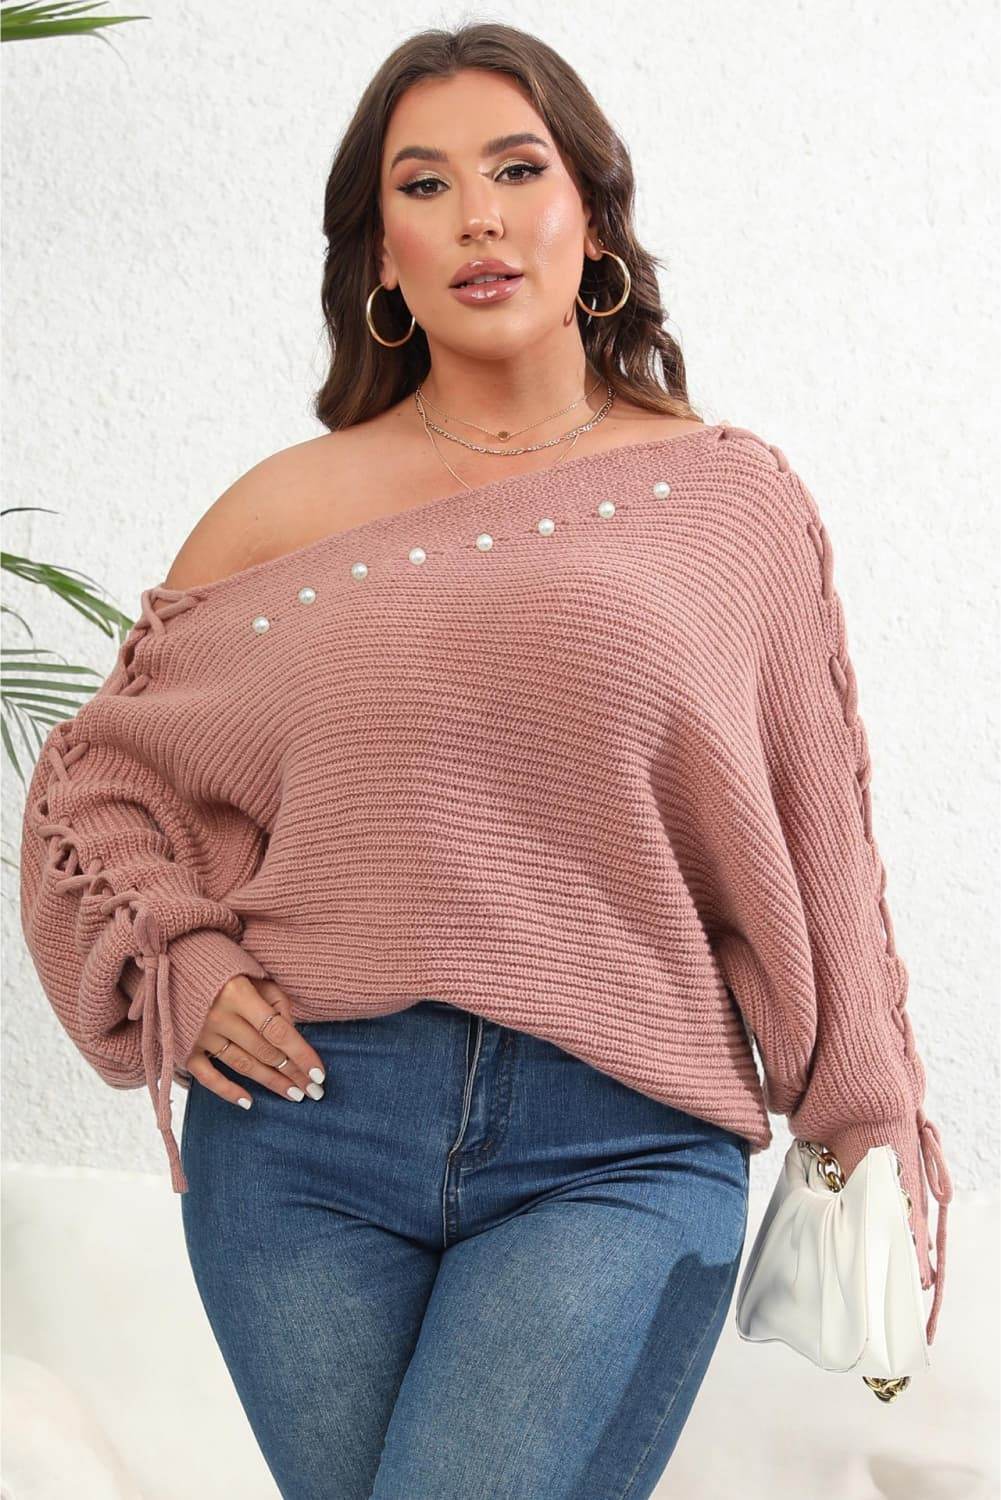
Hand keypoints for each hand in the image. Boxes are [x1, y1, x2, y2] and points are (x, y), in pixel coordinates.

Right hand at [185, 975, 326, 1106]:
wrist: (171, 961)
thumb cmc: (222, 965)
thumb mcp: (253, 972)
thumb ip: (276, 1001)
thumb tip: (292, 1033)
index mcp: (238, 993)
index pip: (278, 1031)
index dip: (301, 1054)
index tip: (320, 1075)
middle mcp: (218, 1016)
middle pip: (264, 1052)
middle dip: (292, 1072)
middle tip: (314, 1091)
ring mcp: (199, 1035)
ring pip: (242, 1065)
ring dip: (270, 1082)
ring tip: (294, 1095)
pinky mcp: (183, 1047)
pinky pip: (207, 1076)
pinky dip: (227, 1091)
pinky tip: (248, 1102)